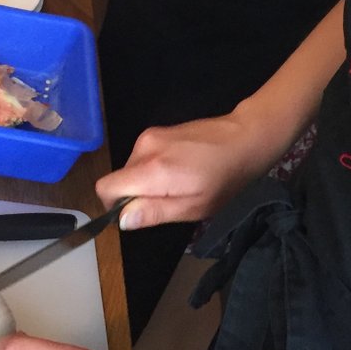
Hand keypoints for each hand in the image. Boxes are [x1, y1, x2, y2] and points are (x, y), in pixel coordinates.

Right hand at [96, 113, 259, 230]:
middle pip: (120, 178)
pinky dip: (155, 168)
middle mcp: (144, 147)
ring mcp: (150, 135)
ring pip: (132, 168)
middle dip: (136, 194)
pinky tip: (182, 169)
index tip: (137, 213)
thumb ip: (154, 212)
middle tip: (170, 199)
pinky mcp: (159, 130)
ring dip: (147, 181)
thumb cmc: (223, 180)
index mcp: (151, 170)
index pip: (105, 187)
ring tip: (180, 183)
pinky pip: (144, 156)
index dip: (113, 205)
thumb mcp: (193, 207)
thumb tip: (122, 219)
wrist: (245, 138)